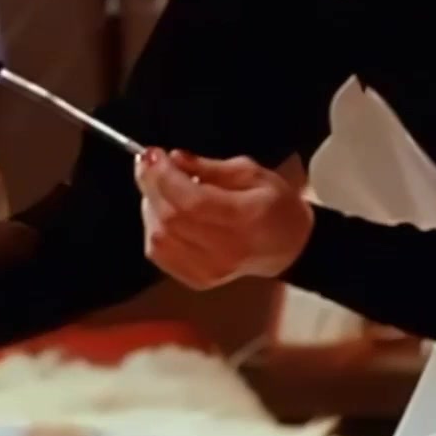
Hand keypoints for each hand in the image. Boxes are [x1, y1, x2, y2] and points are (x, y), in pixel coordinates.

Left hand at [134, 148, 312, 289]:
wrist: (288, 247)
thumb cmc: (274, 206)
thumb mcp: (252, 174)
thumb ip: (210, 167)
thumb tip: (174, 158)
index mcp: (245, 220)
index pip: (191, 201)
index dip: (164, 177)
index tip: (151, 154)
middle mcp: (225, 251)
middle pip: (170, 219)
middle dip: (152, 186)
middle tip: (148, 164)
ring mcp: (209, 270)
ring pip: (159, 238)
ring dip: (151, 207)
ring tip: (161, 189)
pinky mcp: (197, 280)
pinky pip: (159, 255)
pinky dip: (154, 229)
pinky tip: (163, 213)